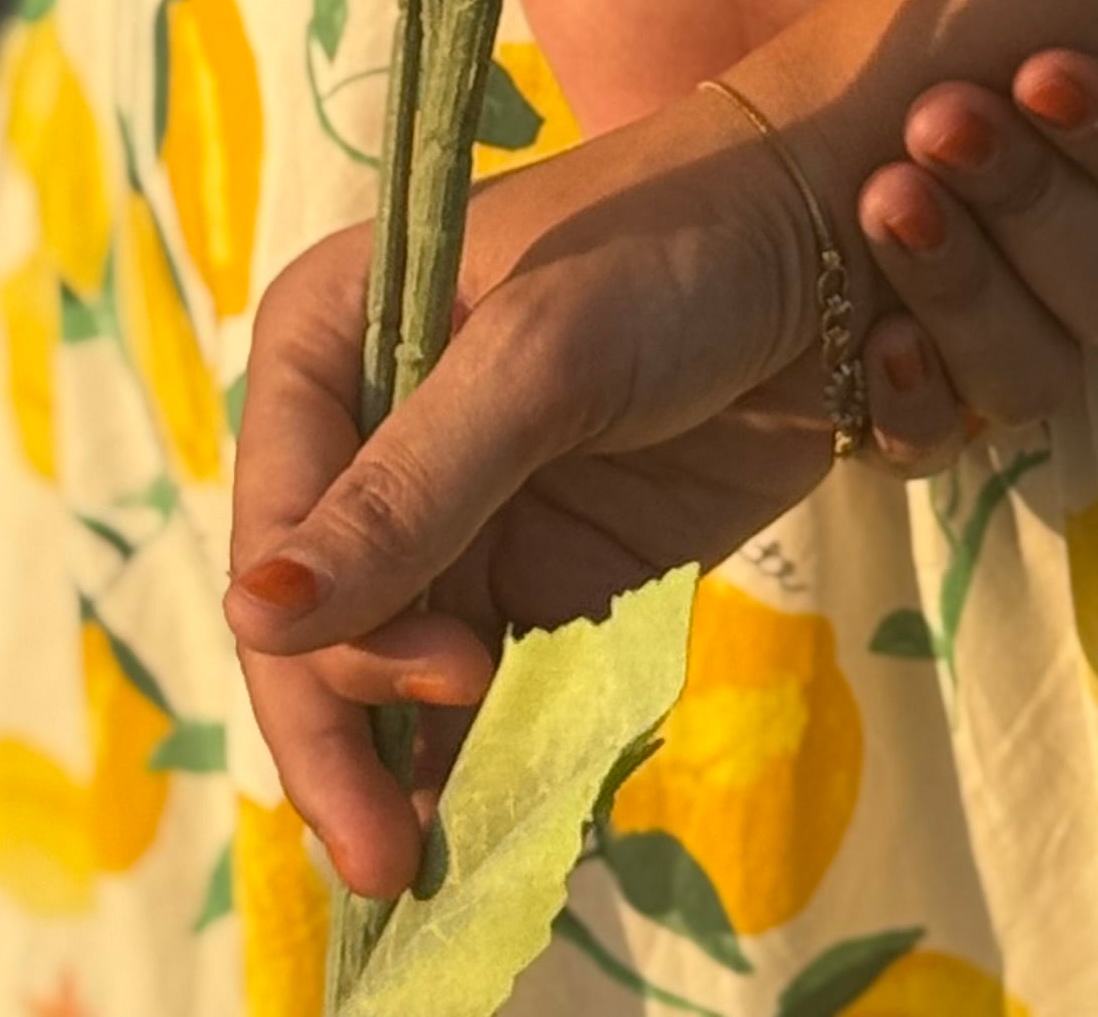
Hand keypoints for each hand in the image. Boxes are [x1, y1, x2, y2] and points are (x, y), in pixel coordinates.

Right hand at [230, 57, 1097, 884]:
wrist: (841, 231)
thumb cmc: (683, 245)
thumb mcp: (547, 354)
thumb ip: (413, 489)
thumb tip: (255, 613)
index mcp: (328, 344)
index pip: (282, 534)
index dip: (330, 638)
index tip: (450, 681)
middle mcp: (367, 433)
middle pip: (319, 622)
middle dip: (347, 735)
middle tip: (394, 855)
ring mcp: (451, 508)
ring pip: (385, 671)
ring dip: (397, 767)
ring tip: (416, 866)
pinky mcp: (536, 563)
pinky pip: (474, 682)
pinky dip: (470, 752)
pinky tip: (472, 824)